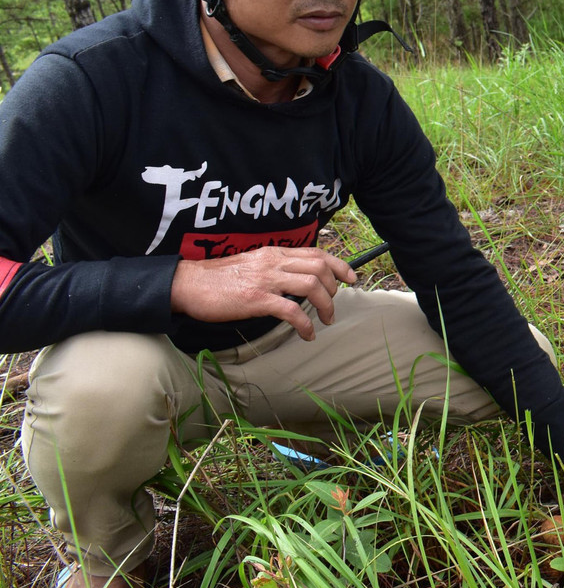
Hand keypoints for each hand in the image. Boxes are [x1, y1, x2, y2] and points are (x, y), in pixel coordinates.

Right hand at [170, 245, 355, 340]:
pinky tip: (306, 334)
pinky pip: (292, 310)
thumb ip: (274, 268)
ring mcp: (266, 279)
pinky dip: (305, 324)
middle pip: (320, 268)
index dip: (339, 265)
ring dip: (326, 306)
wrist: (187, 284)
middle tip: (333, 306)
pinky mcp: (256, 299)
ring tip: (325, 321)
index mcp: (273, 253)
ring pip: (312, 286)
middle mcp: (273, 262)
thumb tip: (296, 280)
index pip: (316, 253)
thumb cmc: (217, 279)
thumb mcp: (252, 265)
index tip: (351, 278)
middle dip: (335, 288)